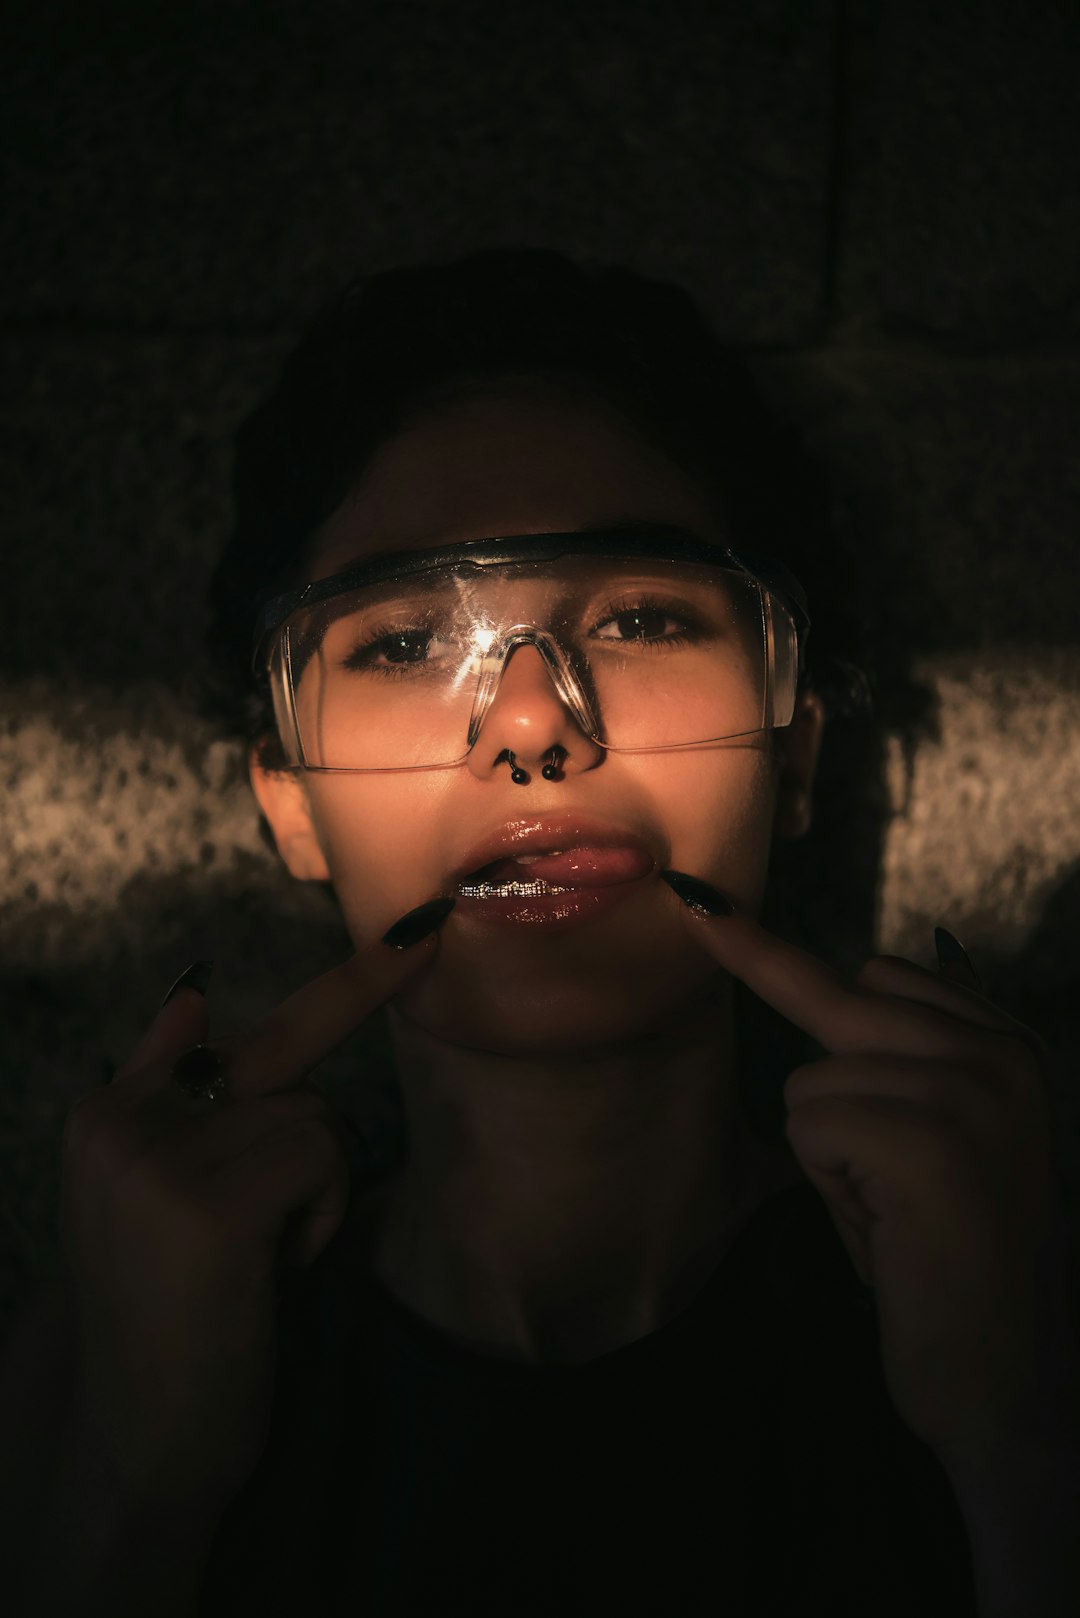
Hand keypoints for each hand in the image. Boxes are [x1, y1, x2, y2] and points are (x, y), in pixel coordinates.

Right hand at [55, 917, 447, 1523]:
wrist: (129, 1434)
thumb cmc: (163, 1309)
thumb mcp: (152, 1190)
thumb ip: (170, 1088)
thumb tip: (195, 992)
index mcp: (107, 1109)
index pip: (219, 1026)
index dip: (339, 982)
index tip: (420, 926)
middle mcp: (122, 1117)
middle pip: (287, 1065)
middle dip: (325, 1096)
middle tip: (328, 1119)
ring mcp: (159, 1154)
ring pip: (314, 1116)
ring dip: (313, 1189)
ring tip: (258, 1259)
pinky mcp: (209, 1199)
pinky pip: (320, 1158)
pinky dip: (319, 1215)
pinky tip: (271, 1272)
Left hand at [670, 890, 1076, 1471]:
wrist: (1007, 1373)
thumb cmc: (952, 1256)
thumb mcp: (953, 1133)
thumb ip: (914, 1054)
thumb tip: (858, 972)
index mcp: (1009, 1044)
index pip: (882, 969)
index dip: (792, 970)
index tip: (702, 908)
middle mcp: (997, 1052)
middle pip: (838, 1001)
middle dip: (821, 1080)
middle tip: (782, 1037)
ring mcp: (963, 1089)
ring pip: (810, 1076)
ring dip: (829, 1154)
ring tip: (892, 1214)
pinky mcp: (920, 1135)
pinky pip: (808, 1124)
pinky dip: (828, 1185)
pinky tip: (886, 1229)